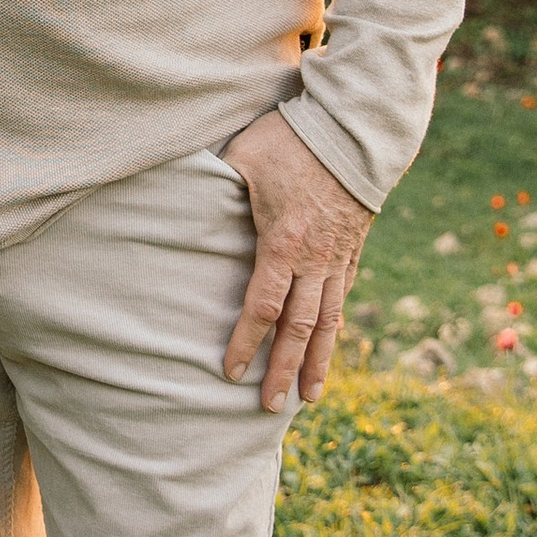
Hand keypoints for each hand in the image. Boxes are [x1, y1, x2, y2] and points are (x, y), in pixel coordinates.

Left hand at [220, 107, 374, 413]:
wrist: (355, 129)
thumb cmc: (291, 138)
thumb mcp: (243, 156)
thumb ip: (216, 182)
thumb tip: (180, 192)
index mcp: (282, 243)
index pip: (262, 307)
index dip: (245, 343)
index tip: (230, 374)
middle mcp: (314, 260)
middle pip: (298, 328)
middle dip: (283, 370)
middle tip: (270, 408)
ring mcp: (338, 257)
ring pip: (329, 322)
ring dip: (318, 362)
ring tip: (310, 397)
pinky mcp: (353, 249)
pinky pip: (343, 298)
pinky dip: (335, 329)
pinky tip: (328, 348)